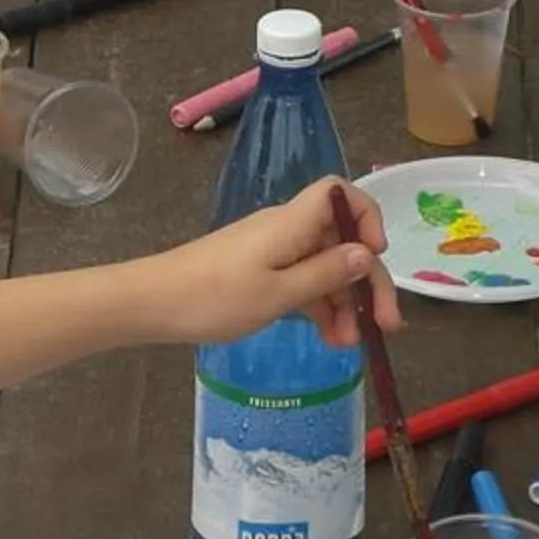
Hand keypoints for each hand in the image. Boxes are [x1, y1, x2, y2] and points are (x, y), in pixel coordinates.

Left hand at [154, 179, 398, 348]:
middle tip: (385, 326)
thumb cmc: (213, 298)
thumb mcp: (277, 294)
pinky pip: (302, 284)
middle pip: (342, 242)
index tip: (377, 256)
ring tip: (350, 345)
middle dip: (367, 282)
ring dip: (344, 304)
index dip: (367, 217)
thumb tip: (365, 255)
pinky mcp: (261, 274)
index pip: (341, 194)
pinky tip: (330, 339)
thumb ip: (325, 275)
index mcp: (293, 223)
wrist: (152, 304)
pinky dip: (319, 308)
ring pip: (324, 269)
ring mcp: (274, 253)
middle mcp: (288, 231)